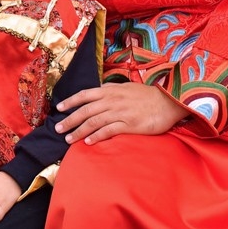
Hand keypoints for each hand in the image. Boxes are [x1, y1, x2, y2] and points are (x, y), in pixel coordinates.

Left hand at [54, 82, 189, 144]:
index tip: (59, 108)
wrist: (169, 100)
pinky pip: (108, 130)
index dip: (70, 101)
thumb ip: (113, 89)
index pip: (85, 95)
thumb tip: (101, 90)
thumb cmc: (149, 95)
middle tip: (58, 129)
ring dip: (79, 131)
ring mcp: (119, 112)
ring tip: (69, 139)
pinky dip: (97, 136)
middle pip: (85, 110)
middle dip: (70, 120)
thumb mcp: (127, 87)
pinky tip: (88, 142)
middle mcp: (112, 100)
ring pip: (94, 122)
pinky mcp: (129, 125)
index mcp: (110, 91)